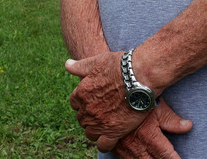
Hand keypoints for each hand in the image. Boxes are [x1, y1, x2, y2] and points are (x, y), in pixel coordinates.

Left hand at [66, 53, 182, 152]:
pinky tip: (111, 137)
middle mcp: (87, 109)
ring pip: (90, 133)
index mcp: (82, 93)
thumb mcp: (97, 61)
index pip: (74, 103)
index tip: (93, 100)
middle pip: (82, 118)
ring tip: (106, 123)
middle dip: (89, 115)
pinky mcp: (113, 131)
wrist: (139, 75)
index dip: (83, 102)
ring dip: (95, 129)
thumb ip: (80, 66)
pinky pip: (103, 145)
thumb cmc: (120, 66)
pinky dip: (105, 143)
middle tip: (103, 110)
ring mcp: (99, 122)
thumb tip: (67, 65)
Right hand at [113, 102, 191, 158]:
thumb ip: (172, 120)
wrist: (114, 95)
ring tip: (157, 158)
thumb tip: (188, 126)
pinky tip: (141, 157)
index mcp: (149, 136)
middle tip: (169, 158)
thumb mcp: (158, 107)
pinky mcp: (115, 149)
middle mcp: (136, 146)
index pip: (167, 155)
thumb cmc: (138, 99)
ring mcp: (124, 149)